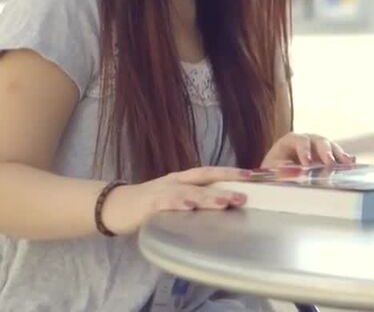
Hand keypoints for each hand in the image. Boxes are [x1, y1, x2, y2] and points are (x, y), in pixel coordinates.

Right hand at [100, 166, 250, 235]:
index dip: (232, 173)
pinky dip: (178, 205)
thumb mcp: (176, 199)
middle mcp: (176, 182)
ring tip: (225, 202)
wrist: (113, 206)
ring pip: (189, 192)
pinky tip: (189, 208)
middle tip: (245, 195)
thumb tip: (225, 203)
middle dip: (226, 186)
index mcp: (184, 180)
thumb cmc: (149, 205)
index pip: (211, 172)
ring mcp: (163, 191)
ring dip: (208, 197)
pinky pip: (165, 204)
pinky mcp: (149, 205)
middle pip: (205, 181)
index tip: (254, 175)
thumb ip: (196, 199)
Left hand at [260, 132, 354, 168]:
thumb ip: (281, 170)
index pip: (301, 141)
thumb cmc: (274, 168)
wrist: (278, 171)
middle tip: (330, 163)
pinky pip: (338, 155)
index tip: (307, 164)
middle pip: (320, 141)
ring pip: (332, 147)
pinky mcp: (329, 156)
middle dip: (326, 152)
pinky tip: (351, 164)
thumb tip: (294, 173)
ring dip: (339, 156)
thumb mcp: (273, 169)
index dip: (305, 151)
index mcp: (292, 139)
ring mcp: (320, 147)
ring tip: (347, 165)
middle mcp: (309, 140)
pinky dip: (345, 160)